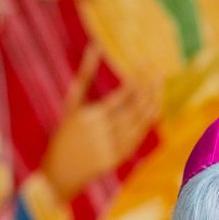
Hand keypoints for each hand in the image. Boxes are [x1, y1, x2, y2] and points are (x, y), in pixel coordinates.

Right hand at [42, 65, 161, 205]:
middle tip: (158, 74)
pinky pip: (138, 137)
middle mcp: (103, 133)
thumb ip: (84, 75)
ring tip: (158, 87)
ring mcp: (113, 147)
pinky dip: (146, 122)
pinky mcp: (118, 159)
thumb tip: (95, 46)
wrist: (59, 173)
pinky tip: (152, 107)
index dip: (136, 82)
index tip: (144, 66)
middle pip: (135, 110)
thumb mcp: (71, 104)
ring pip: (140, 124)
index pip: (121, 97)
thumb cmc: (64, 134)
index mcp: (90, 117)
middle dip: (150, 90)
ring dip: (152, 104)